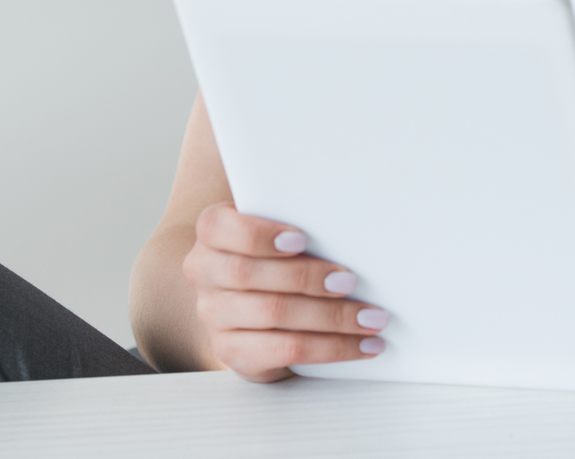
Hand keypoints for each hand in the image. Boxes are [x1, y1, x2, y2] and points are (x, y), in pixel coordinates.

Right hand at [182, 202, 388, 381]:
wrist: (247, 308)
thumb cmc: (273, 258)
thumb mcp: (275, 233)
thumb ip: (296, 222)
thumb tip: (348, 226)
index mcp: (212, 233)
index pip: (218, 227)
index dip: (259, 234)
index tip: (302, 239)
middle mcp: (204, 273)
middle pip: (248, 274)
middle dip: (306, 277)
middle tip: (350, 281)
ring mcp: (214, 316)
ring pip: (273, 313)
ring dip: (330, 317)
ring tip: (369, 318)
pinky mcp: (233, 352)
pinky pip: (285, 351)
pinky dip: (331, 348)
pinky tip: (361, 345)